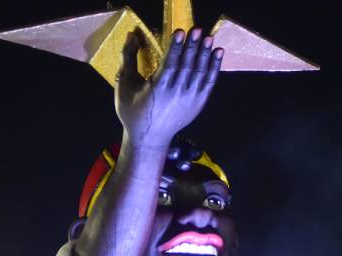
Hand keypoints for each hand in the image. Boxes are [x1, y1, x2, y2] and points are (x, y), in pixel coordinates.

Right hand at [116, 28, 222, 147]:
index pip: (170, 63)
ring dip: (206, 54)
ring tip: (209, 38)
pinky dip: (215, 67)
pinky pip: (209, 83)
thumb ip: (128, 58)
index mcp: (158, 89)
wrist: (149, 138)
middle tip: (198, 30)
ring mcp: (190, 99)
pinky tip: (217, 53)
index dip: (177, 47)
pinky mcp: (198, 103)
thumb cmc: (133, 111)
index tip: (181, 32)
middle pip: (188, 66)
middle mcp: (177, 94)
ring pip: (200, 73)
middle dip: (193, 46)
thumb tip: (130, 35)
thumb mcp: (124, 84)